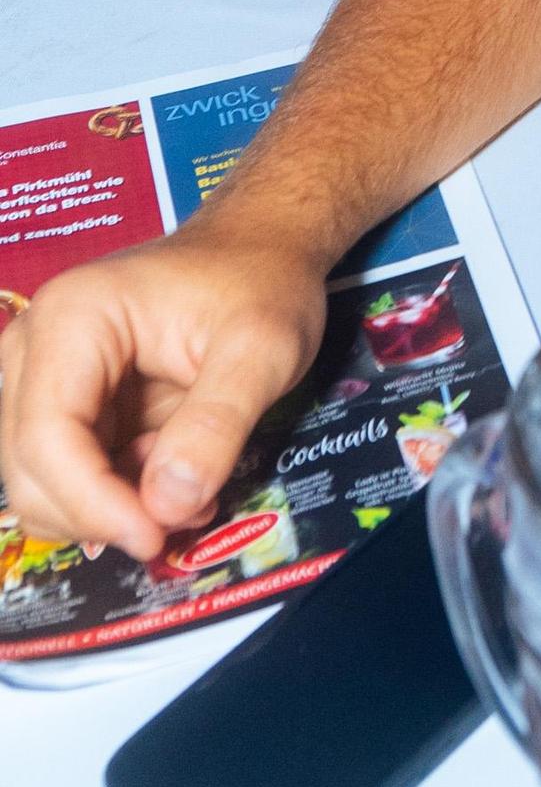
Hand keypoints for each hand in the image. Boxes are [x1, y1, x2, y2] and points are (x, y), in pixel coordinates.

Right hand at [0, 208, 329, 561]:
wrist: (260, 250)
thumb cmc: (262, 283)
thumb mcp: (263, 350)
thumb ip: (215, 427)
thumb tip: (165, 507)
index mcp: (72, 319)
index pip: (47, 435)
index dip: (93, 502)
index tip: (156, 535)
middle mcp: (36, 348)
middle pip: (30, 470)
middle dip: (103, 512)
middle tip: (188, 513)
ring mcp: (43, 380)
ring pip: (41, 485)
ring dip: (110, 510)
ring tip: (190, 488)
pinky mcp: (66, 407)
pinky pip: (69, 479)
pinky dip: (116, 499)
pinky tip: (176, 477)